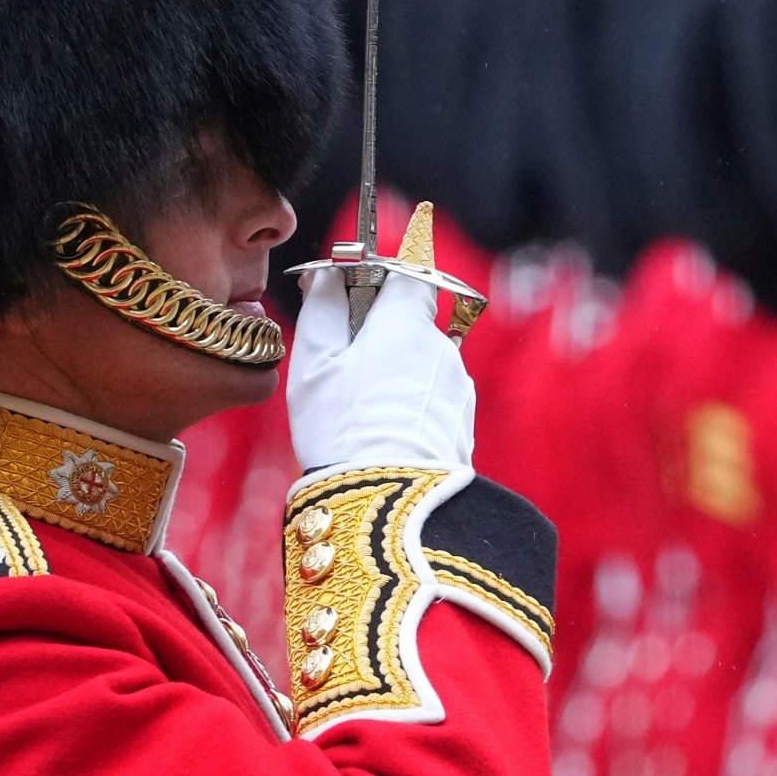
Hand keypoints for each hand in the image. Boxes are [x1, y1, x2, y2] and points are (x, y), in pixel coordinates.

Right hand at [283, 262, 477, 471]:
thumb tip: (327, 275)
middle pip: (412, 322)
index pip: (408, 273)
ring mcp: (458, 387)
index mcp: (406, 322)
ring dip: (395, 374)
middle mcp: (442, 347)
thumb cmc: (342, 429)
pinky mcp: (462, 422)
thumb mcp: (314, 363)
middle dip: (380, 335)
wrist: (391, 502)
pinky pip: (431, 399)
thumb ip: (323, 307)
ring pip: (421, 363)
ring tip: (360, 411)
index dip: (380, 279)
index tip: (351, 298)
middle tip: (342, 368)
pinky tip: (384, 433)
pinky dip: (410, 406)